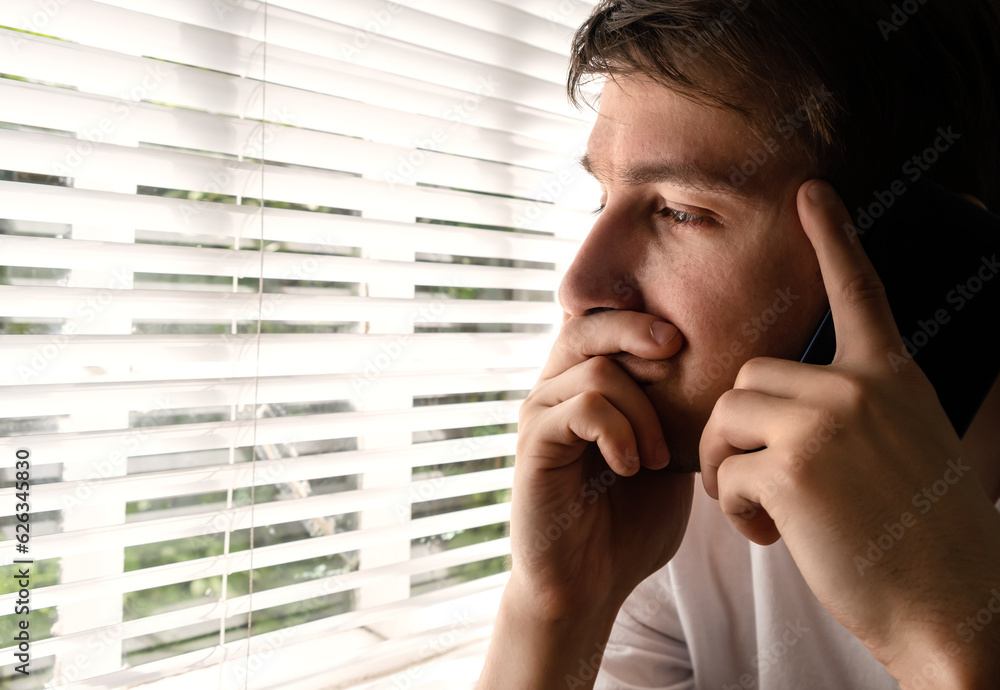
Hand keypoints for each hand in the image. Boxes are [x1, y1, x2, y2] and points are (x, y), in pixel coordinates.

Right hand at [510, 310, 693, 618]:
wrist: (589, 585)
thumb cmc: (629, 524)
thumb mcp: (666, 456)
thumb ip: (673, 412)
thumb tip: (720, 370)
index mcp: (582, 388)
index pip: (599, 322)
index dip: (638, 315)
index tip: (685, 340)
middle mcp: (554, 392)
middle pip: (585, 325)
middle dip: (635, 329)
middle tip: (676, 349)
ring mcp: (540, 417)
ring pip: (594, 371)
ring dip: (642, 410)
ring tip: (659, 458)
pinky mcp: (534, 446)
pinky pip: (582, 409)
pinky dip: (618, 432)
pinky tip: (632, 467)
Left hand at [699, 180, 999, 685]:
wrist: (954, 609)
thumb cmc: (921, 539)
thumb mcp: (905, 449)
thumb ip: (851, 412)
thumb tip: (777, 406)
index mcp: (890, 377)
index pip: (857, 291)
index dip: (833, 238)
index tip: (811, 191)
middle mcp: (858, 388)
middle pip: (750, 378)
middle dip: (738, 431)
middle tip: (758, 481)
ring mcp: (825, 424)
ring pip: (726, 419)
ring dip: (727, 467)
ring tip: (767, 510)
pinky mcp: (791, 469)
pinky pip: (723, 472)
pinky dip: (734, 509)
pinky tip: (773, 535)